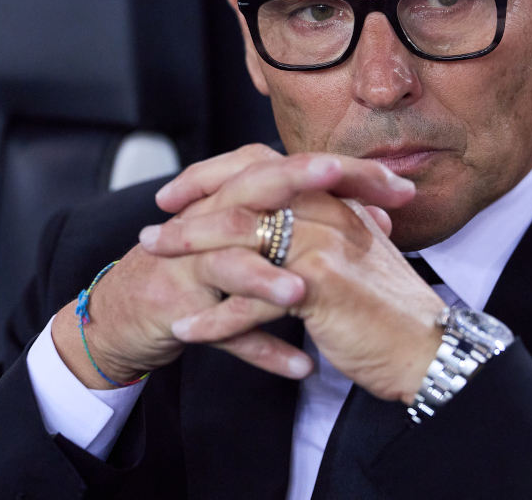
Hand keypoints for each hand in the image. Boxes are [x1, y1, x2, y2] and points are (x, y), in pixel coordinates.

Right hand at [51, 144, 413, 389]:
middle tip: (339, 177)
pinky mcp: (178, 309)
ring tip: (301, 291)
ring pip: (229, 262)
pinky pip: (221, 330)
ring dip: (265, 278)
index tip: (402, 187)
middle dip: (298, 181)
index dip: (346, 171)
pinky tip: (300, 366)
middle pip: (254, 188)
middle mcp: (213, 219)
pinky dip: (260, 349)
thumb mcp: (259, 241)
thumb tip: (377, 218)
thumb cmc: (203, 269)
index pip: (292, 165)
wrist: (128, 311)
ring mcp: (191, 263)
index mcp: (239, 198)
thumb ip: (314, 225)